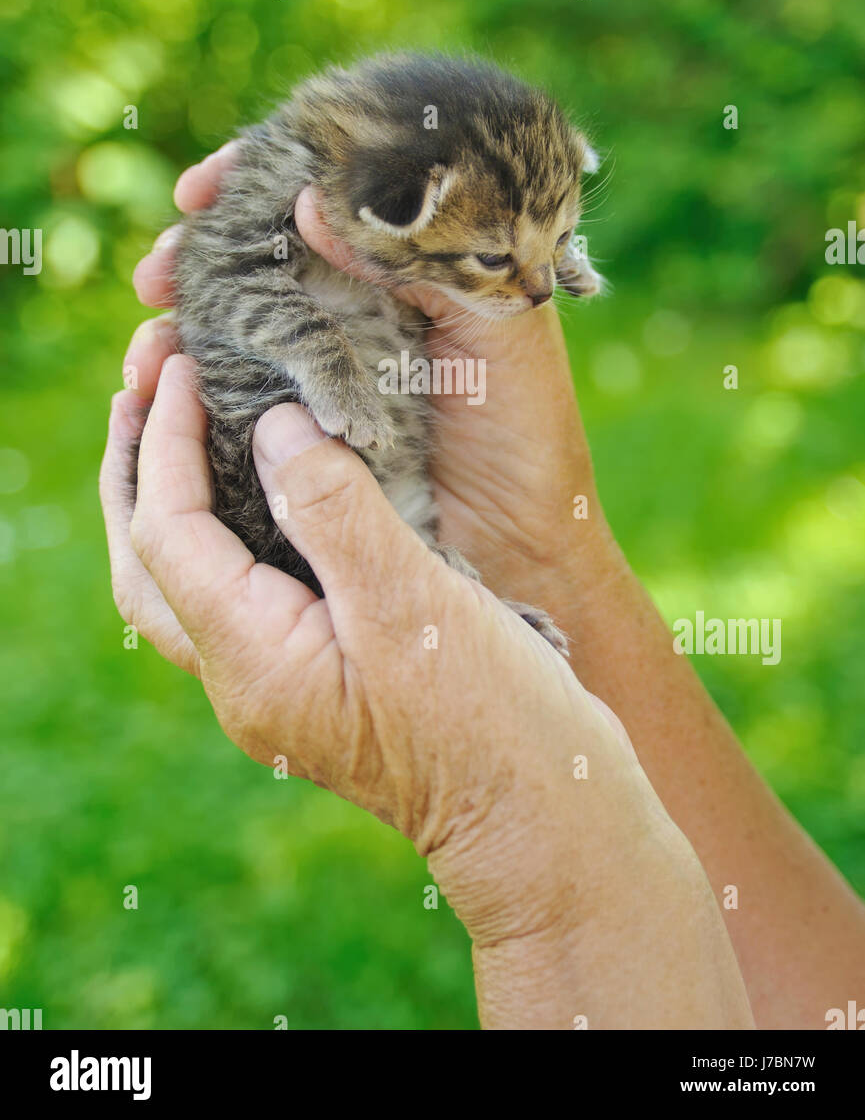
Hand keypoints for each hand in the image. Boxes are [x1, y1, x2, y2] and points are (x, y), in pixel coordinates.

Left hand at [100, 353, 752, 1028]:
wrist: (546, 821)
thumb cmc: (492, 720)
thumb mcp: (411, 601)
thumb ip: (333, 507)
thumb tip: (271, 427)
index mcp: (256, 662)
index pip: (169, 532)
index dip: (166, 442)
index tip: (186, 365)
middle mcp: (248, 681)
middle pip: (147, 567)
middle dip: (135, 472)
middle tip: (143, 386)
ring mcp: (282, 685)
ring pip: (186, 584)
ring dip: (170, 500)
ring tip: (179, 423)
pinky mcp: (319, 678)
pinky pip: (241, 593)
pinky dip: (229, 528)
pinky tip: (259, 484)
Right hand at [130, 147, 615, 630]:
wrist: (522, 543)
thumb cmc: (525, 429)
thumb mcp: (494, 323)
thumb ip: (421, 255)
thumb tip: (311, 201)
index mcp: (405, 264)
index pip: (320, 193)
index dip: (256, 176)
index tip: (207, 185)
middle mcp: (355, 304)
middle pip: (255, 250)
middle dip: (198, 247)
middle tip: (161, 267)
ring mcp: (324, 363)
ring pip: (230, 317)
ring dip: (181, 314)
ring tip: (152, 323)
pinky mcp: (301, 428)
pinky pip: (232, 390)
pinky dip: (189, 379)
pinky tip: (160, 378)